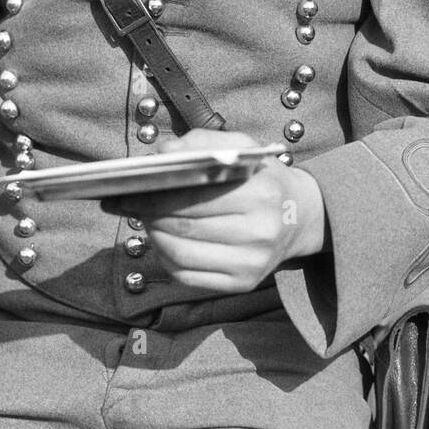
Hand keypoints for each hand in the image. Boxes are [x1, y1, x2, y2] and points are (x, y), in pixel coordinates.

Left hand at [103, 130, 326, 294]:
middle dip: (148, 214)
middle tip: (131, 203)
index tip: (128, 190)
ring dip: (154, 236)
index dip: (154, 195)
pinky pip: (187, 276)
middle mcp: (259, 232)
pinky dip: (166, 257)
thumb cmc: (263, 179)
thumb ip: (202, 143)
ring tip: (147, 220)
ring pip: (180, 254)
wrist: (300, 217)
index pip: (194, 197)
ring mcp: (250, 263)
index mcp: (260, 194)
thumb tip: (161, 154)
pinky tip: (164, 240)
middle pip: (184, 226)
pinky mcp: (241, 284)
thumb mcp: (242, 148)